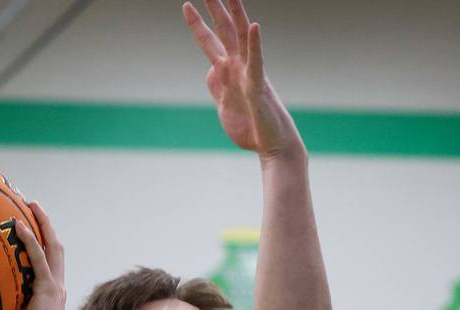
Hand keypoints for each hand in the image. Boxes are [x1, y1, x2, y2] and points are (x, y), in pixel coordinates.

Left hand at [0, 202, 67, 309]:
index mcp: (50, 293)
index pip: (48, 263)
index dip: (43, 244)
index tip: (31, 229)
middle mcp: (55, 285)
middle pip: (54, 247)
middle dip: (46, 225)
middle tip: (33, 207)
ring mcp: (53, 284)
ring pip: (52, 246)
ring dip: (43, 224)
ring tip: (32, 204)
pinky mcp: (48, 287)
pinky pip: (39, 258)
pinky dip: (30, 240)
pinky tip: (19, 225)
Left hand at [183, 0, 301, 160]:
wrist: (272, 146)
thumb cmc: (252, 128)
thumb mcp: (224, 107)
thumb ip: (217, 87)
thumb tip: (211, 72)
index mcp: (229, 72)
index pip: (211, 42)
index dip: (198, 25)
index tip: (187, 6)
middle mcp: (239, 67)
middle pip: (224, 30)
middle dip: (214, 7)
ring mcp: (248, 74)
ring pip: (241, 38)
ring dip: (235, 14)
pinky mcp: (258, 87)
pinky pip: (256, 62)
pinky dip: (254, 44)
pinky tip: (254, 26)